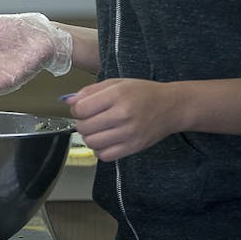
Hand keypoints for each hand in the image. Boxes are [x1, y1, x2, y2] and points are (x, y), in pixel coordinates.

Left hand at [66, 77, 181, 161]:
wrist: (171, 107)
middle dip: (82, 123)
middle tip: (90, 119)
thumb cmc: (143, 92)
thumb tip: (68, 101)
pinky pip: (105, 156)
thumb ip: (90, 91)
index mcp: (118, 95)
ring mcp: (129, 134)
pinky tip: (105, 140)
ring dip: (89, 137)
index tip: (82, 108)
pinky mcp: (134, 147)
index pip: (81, 108)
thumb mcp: (116, 83)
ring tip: (98, 130)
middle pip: (84, 127)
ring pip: (92, 143)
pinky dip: (100, 150)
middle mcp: (123, 115)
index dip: (76, 109)